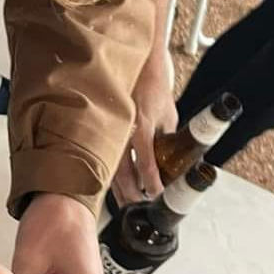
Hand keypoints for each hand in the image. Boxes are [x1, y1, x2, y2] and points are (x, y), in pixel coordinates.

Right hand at [112, 45, 176, 204]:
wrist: (137, 65)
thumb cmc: (153, 87)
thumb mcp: (168, 115)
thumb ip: (167, 139)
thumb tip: (171, 160)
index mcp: (141, 127)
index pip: (146, 164)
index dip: (153, 183)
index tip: (157, 196)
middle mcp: (123, 131)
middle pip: (123, 173)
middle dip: (132, 194)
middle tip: (140, 208)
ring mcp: (110, 131)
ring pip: (110, 168)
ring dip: (119, 189)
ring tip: (127, 204)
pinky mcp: (102, 131)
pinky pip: (104, 158)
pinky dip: (109, 175)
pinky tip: (113, 186)